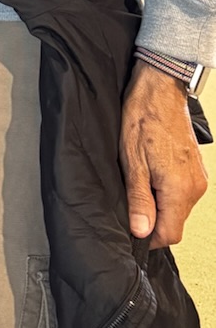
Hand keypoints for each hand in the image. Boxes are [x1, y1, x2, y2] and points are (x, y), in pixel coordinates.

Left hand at [121, 63, 207, 247]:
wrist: (160, 90)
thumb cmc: (143, 119)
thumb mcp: (132, 161)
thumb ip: (139, 199)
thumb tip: (141, 231)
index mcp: (180, 189)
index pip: (170, 234)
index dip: (148, 237)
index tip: (132, 229)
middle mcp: (195, 187)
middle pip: (175, 223)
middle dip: (152, 220)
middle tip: (130, 201)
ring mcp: (198, 178)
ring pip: (178, 209)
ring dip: (158, 205)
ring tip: (138, 183)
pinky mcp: (195, 170)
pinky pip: (181, 193)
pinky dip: (165, 193)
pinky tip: (150, 175)